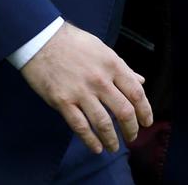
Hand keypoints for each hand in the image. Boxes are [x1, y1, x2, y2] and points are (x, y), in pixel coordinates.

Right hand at [19, 22, 151, 153]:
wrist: (40, 39)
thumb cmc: (72, 42)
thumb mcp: (101, 49)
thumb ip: (121, 67)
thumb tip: (140, 81)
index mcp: (112, 64)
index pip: (136, 93)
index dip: (145, 111)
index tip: (146, 122)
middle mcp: (100, 80)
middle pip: (124, 111)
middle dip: (131, 129)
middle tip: (132, 137)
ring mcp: (81, 92)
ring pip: (104, 123)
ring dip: (112, 139)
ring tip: (114, 147)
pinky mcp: (63, 101)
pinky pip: (80, 126)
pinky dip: (91, 140)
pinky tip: (96, 147)